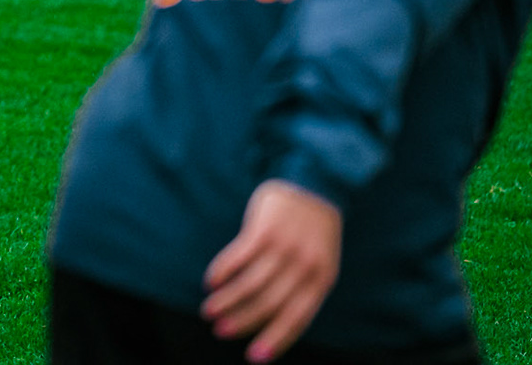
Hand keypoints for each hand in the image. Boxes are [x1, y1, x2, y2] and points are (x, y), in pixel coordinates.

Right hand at [202, 180, 341, 362]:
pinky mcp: (264, 228)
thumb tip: (271, 318)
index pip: (297, 318)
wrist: (314, 184)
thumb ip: (301, 285)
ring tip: (210, 311)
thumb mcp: (318, 260)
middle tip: (221, 332)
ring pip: (251, 283)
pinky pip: (239, 256)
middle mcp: (303, 265)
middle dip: (243, 321)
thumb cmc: (313, 229)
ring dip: (227, 301)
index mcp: (321, 279)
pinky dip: (223, 271)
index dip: (275, 339)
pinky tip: (211, 282)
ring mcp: (284, 246)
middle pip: (269, 303)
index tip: (254, 356)